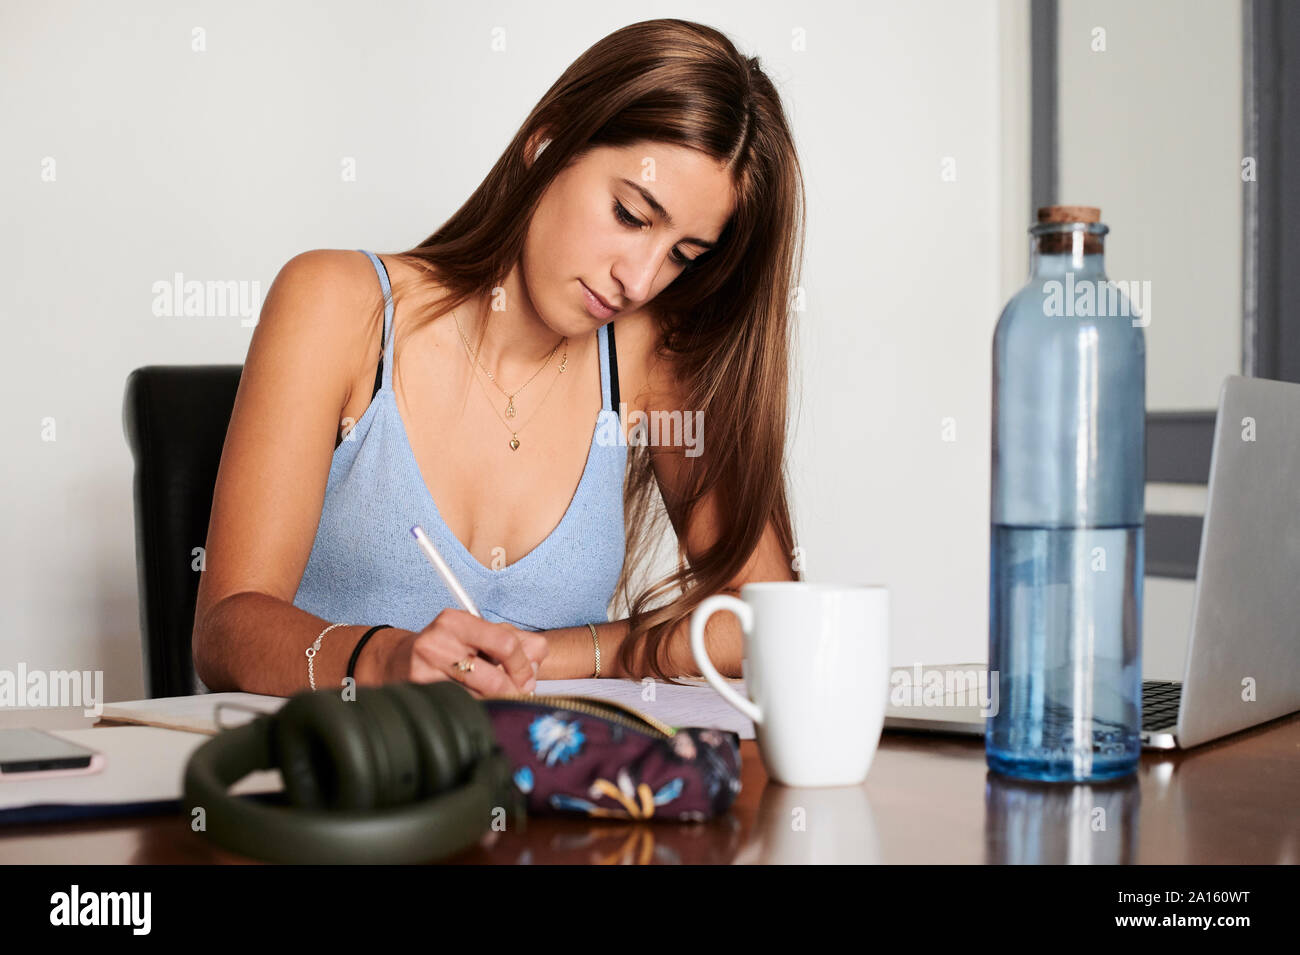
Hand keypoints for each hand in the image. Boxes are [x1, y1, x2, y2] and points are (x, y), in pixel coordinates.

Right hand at [381, 608, 547, 696]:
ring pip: (480, 699)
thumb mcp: (481, 634)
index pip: (506, 643)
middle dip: (513, 691)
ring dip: (496, 701)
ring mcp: (424, 670)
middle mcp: (437, 642)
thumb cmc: (450, 647)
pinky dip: (477, 708)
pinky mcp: (420, 694)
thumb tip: (536, 661)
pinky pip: (463, 708)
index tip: (528, 678)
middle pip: (494, 679)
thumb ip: (518, 641)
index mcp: (456, 620)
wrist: (399, 660)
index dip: (523, 666)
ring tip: (494, 694)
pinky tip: (474, 699)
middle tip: (517, 693)